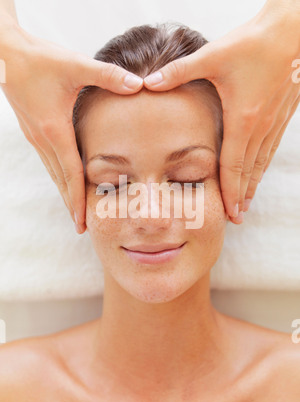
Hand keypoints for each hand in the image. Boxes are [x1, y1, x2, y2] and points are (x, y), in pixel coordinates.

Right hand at [0, 20, 143, 232]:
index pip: (70, 174)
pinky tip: (66, 181)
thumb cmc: (39, 59)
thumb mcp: (75, 65)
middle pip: (60, 181)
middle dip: (71, 205)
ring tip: (75, 212)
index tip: (82, 222)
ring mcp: (36, 137)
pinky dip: (59, 177)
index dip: (78, 199)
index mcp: (54, 130)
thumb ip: (108, 75)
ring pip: (53, 174)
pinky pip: (49, 162)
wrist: (5, 53)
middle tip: (81, 227)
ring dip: (64, 194)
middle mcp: (43, 140)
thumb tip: (139, 85)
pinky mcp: (34, 131)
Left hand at [144, 1, 299, 223]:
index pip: (234, 167)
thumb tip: (148, 82)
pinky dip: (262, 167)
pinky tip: (259, 173)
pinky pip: (270, 149)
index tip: (229, 214)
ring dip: (253, 186)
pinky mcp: (280, 116)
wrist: (292, 32)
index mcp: (242, 120)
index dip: (230, 193)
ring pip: (261, 163)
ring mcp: (272, 123)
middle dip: (241, 198)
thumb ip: (179, 72)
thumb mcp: (213, 56)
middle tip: (235, 218)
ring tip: (246, 204)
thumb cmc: (253, 43)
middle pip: (249, 172)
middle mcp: (260, 128)